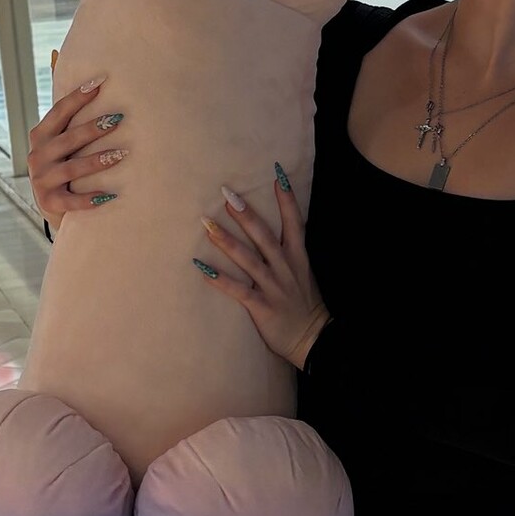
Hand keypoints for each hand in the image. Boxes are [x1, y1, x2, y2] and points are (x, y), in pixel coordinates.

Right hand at [29, 50, 126, 228]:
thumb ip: (61, 103)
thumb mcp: (56, 136)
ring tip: (122, 154)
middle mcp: (37, 157)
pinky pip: (73, 201)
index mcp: (40, 136)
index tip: (101, 83)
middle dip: (93, 128)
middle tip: (119, 118)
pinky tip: (111, 195)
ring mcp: (42, 181)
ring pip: (72, 169)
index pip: (59, 112)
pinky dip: (91, 199)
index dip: (79, 97)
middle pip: (68, 139)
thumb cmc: (61, 164)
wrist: (53, 208)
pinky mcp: (50, 204)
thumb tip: (54, 52)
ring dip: (97, 161)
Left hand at [194, 169, 329, 370]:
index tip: (277, 174)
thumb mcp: (304, 273)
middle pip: (264, 236)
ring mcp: (274, 287)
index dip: (287, 199)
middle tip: (226, 194)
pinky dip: (219, 280)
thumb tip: (276, 231)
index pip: (294, 222)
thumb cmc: (305, 306)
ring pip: (248, 260)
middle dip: (245, 215)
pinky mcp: (262, 307)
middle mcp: (285, 268)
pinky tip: (201, 268)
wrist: (313, 340)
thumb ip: (289, 252)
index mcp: (298, 258)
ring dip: (226, 241)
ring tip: (206, 225)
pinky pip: (239, 291)